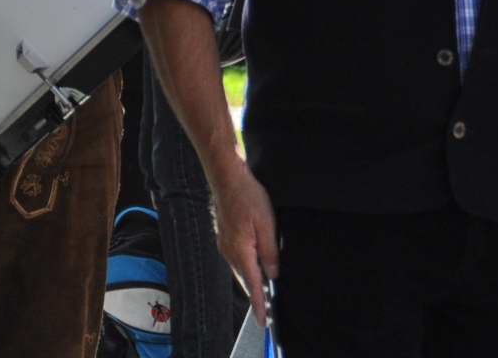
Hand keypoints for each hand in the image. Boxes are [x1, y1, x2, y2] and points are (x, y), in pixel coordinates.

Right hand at [207, 158, 279, 324]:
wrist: (226, 177)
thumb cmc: (246, 196)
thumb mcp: (267, 223)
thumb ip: (270, 252)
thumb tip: (273, 273)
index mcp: (241, 250)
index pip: (253, 284)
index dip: (260, 303)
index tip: (263, 319)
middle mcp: (229, 251)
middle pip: (245, 280)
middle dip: (256, 295)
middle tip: (266, 310)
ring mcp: (225, 244)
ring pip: (240, 270)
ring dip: (251, 281)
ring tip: (263, 292)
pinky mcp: (224, 237)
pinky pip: (236, 260)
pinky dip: (245, 269)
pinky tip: (253, 267)